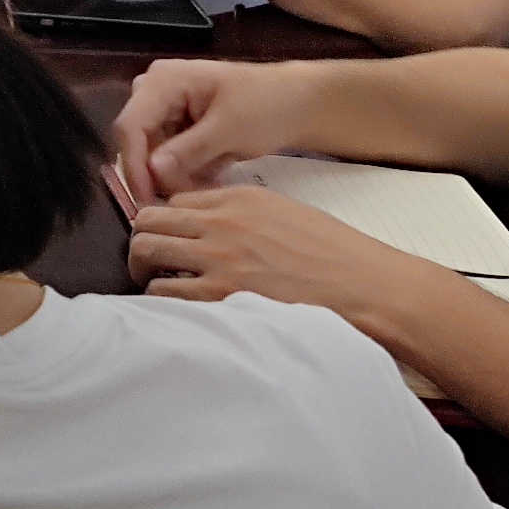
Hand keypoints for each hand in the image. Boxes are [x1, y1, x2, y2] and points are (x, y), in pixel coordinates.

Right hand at [108, 57, 324, 203]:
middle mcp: (157, 93)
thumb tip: (151, 171)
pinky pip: (172, 157)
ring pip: (155, 154)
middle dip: (160, 173)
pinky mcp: (181, 128)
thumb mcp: (229, 128)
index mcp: (164, 82)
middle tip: (188, 198)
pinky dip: (189, 172)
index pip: (131, 126)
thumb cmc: (267, 105)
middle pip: (140, 141)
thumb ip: (188, 149)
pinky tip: (213, 177)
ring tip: (209, 185)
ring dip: (177, 176)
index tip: (147, 202)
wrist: (300, 103)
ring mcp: (168, 110)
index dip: (134, 166)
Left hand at [129, 182, 437, 342]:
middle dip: (142, 240)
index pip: (173, 200)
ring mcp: (218, 258)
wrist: (367, 286)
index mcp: (238, 200)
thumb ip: (242, 217)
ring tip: (158, 285)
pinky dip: (159, 300)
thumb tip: (207, 228)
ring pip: (145, 252)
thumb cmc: (335, 255)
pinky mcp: (221, 295)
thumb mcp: (285, 215)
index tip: (167, 239)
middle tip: (149, 262)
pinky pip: (163, 292)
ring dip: (144, 269)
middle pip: (148, 221)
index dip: (165, 221)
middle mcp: (221, 223)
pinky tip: (174, 309)